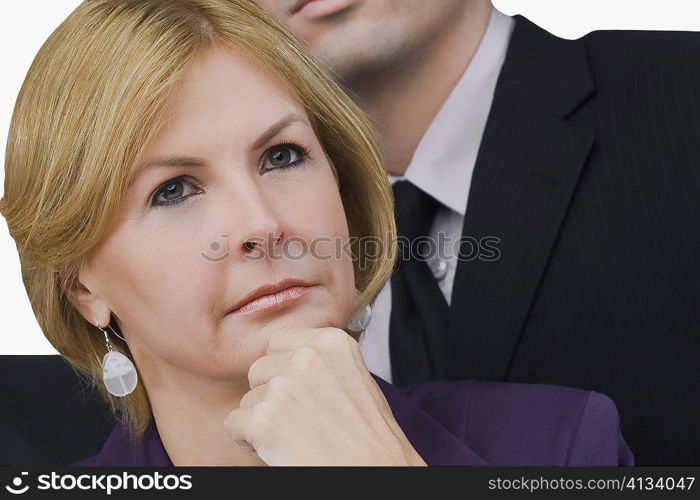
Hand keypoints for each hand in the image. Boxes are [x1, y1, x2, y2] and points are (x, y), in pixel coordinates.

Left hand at [223, 326, 426, 465]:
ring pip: (249, 398)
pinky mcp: (263, 420)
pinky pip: (234, 424)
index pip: (279, 342)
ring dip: (263, 419)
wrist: (373, 470)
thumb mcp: (352, 374)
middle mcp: (306, 357)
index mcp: (330, 341)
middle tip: (299, 418)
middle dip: (271, 394)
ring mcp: (283, 387)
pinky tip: (278, 448)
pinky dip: (249, 441)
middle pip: (260, 369)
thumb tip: (282, 355)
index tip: (301, 391)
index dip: (283, 369)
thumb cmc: (367, 432)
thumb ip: (318, 358)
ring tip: (295, 435)